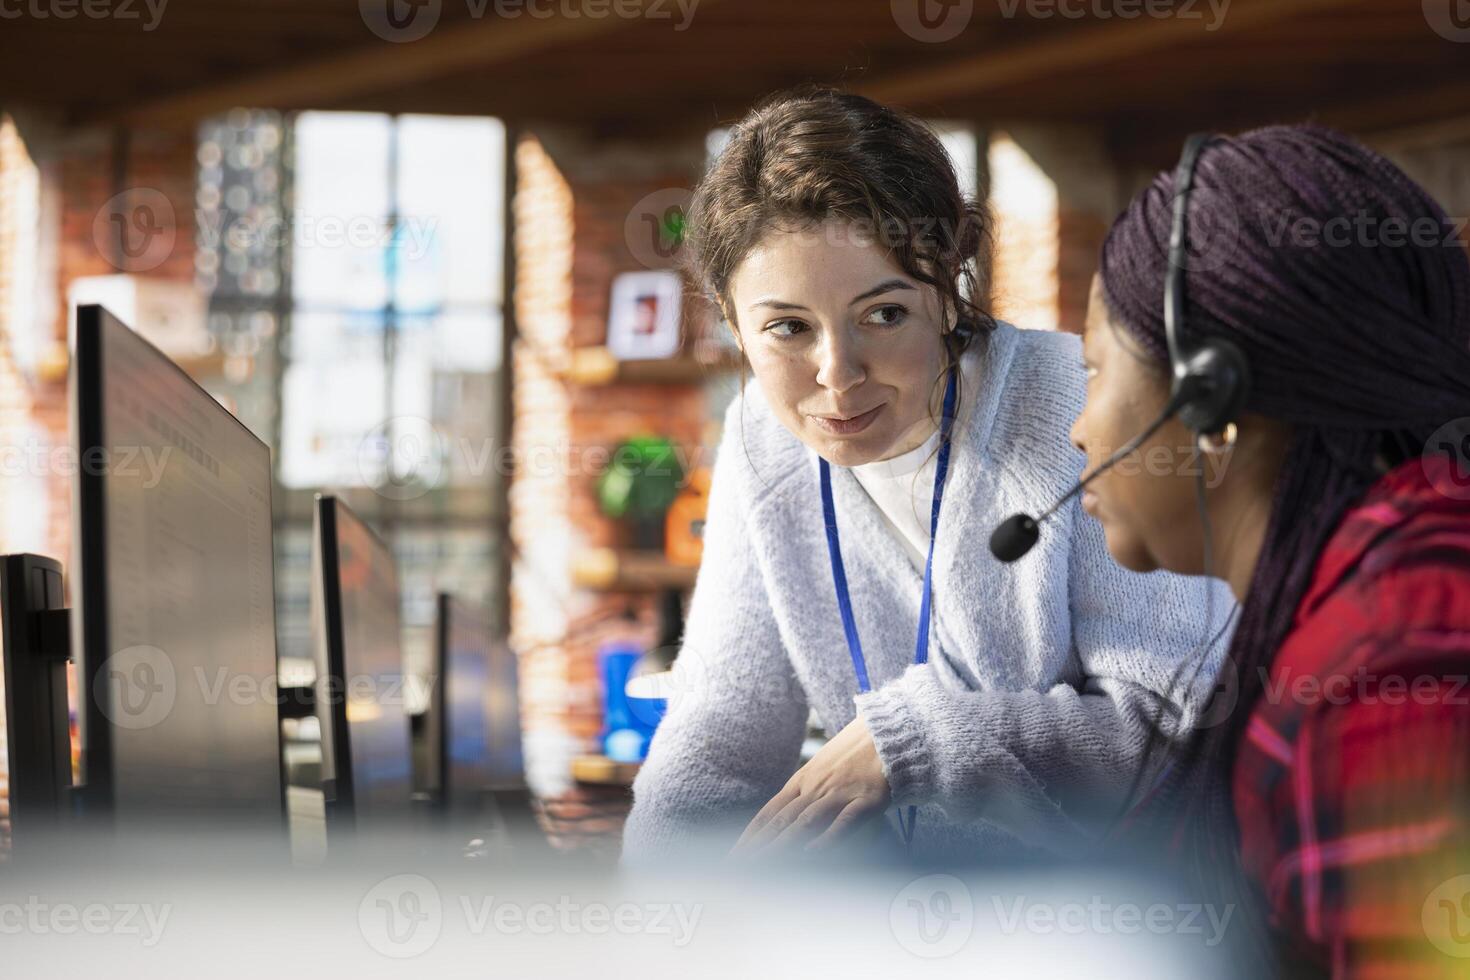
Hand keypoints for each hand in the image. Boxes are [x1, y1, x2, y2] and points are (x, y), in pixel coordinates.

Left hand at [730, 715, 890, 855]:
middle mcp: (816, 787)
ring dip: (783, 845)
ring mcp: (840, 792)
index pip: (769, 812)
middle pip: (782, 820)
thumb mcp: (823, 769)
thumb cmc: (856, 753)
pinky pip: (845, 821)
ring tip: (765, 867)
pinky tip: (814, 852)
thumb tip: (787, 818)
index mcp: (802, 780)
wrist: (889, 732)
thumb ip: (806, 792)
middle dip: (758, 847)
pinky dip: (828, 837)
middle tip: (739, 868)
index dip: (750, 836)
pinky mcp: (867, 799)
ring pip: (806, 821)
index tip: (735, 856)